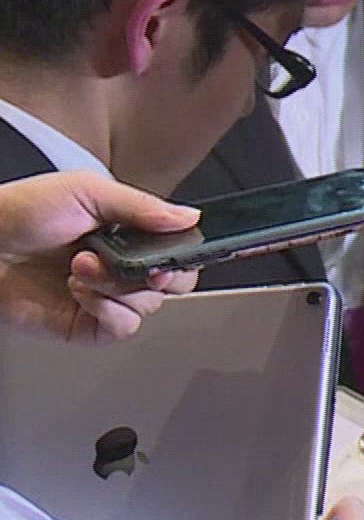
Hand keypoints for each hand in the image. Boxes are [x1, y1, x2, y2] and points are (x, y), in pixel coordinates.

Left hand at [0, 171, 198, 342]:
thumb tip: (188, 216)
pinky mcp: (86, 324)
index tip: (173, 253)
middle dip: (160, 275)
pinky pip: (120, 328)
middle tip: (141, 266)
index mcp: (129, 232)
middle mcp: (122, 266)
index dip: (185, 255)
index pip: (179, 249)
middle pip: (175, 284)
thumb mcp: (85, 191)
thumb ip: (141, 205)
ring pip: (147, 306)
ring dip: (117, 287)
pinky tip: (81, 291)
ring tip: (83, 267)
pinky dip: (106, 310)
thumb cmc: (19, 213)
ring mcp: (105, 296)